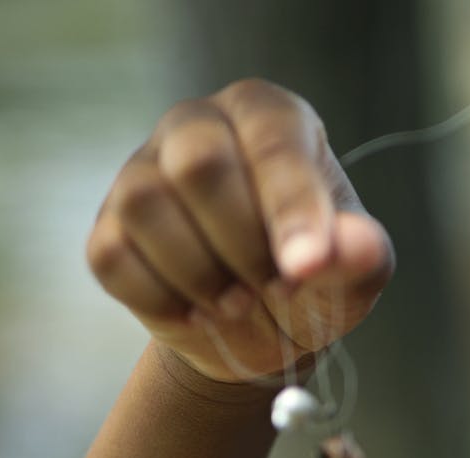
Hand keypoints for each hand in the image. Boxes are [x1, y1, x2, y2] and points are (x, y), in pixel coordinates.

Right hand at [88, 78, 393, 383]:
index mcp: (270, 116)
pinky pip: (112, 254)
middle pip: (197, 163)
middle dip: (242, 242)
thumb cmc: (317, 279)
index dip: (290, 206)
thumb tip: (353, 246)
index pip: (274, 140)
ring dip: (199, 272)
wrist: (264, 327)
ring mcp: (143, 171)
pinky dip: (161, 297)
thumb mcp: (357, 272)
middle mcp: (200, 126)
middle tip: (277, 285)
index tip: (308, 266)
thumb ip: (362, 253)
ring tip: (240, 303)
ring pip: (143, 203)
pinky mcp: (108, 226)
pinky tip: (198, 311)